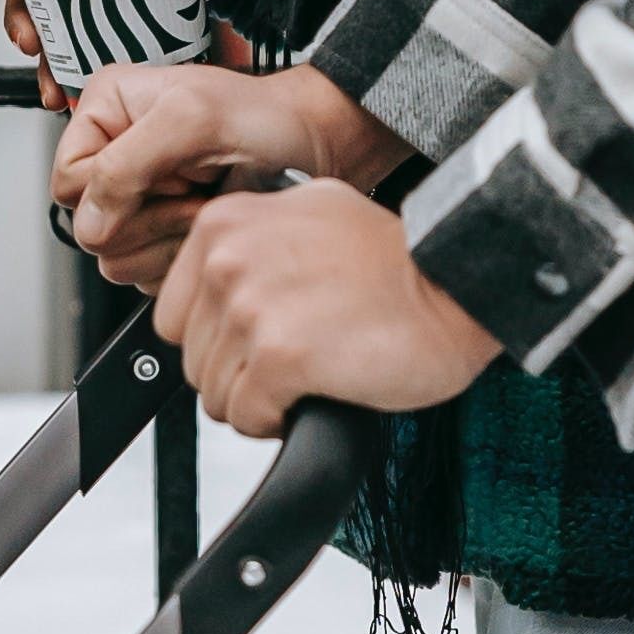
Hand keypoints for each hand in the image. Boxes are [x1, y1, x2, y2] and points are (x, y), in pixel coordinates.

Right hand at [55, 52, 398, 282]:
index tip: (167, 172)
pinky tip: (209, 224)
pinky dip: (182, 257)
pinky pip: (145, 274)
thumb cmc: (266, 117)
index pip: (67, 181)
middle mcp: (113, 156)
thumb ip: (127, 165)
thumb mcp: (192, 120)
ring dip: (169, 239)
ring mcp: (136, 200)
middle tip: (195, 190)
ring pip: (116, 257)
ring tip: (206, 204)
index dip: (113, 190)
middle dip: (150, 217)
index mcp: (105, 113)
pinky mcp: (159, 235)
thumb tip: (89, 223)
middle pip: (89, 226)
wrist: (314, 147)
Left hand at [152, 178, 498, 438]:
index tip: (261, 340)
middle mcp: (228, 259)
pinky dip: (278, 420)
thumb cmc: (399, 258)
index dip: (218, 341)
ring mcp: (251, 308)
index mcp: (225, 223)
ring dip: (261, 399)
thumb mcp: (312, 213)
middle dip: (239, 373)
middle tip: (295, 360)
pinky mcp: (280, 357)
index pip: (173, 315)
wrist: (459, 283)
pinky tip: (317, 392)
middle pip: (193, 359)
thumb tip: (221, 273)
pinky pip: (247, 416)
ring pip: (215, 394)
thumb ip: (256, 239)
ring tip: (312, 373)